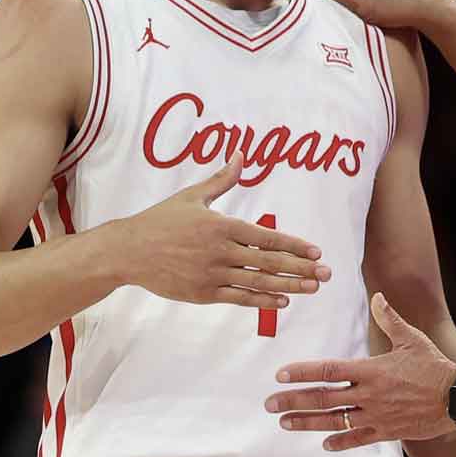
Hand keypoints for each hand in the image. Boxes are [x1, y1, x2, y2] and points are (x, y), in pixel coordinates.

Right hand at [111, 153, 330, 307]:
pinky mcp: (202, 294)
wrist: (129, 251)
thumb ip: (222, 179)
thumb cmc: (161, 220)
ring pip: (258, 282)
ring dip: (288, 286)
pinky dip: (261, 300)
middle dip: (301, 268)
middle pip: (269, 262)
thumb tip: (241, 155)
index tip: (316, 251)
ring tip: (312, 288)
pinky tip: (281, 302)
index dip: (294, 246)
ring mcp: (212, 275)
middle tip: (326, 274)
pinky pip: (238, 298)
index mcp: (221, 226)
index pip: (266, 237)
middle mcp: (220, 252)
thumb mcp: (192, 196)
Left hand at [266, 292, 455, 449]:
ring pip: (334, 421)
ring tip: (285, 423)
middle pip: (323, 398)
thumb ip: (390, 319)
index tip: (281, 374)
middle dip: (293, 401)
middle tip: (270, 404)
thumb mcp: (411, 338)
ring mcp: (376, 416)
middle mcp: (368, 395)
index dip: (302, 372)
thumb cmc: (434, 365)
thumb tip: (377, 297)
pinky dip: (341, 442)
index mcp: (371, 370)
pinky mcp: (386, 432)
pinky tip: (325, 444)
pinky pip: (358, 439)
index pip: (328, 370)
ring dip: (307, 423)